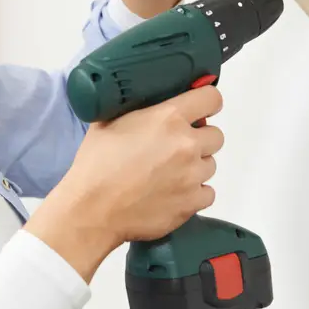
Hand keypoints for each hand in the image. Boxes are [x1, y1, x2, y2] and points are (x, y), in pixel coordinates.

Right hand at [23, 85, 224, 281]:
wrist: (92, 210)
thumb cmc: (96, 165)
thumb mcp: (109, 121)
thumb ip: (136, 108)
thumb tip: (148, 102)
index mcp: (168, 117)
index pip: (211, 99)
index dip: (207, 103)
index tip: (201, 109)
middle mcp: (187, 144)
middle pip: (216, 135)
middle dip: (200, 139)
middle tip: (178, 148)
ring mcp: (192, 175)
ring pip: (211, 165)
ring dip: (196, 167)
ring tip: (170, 174)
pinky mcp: (192, 203)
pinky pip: (207, 193)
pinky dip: (195, 193)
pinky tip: (174, 193)